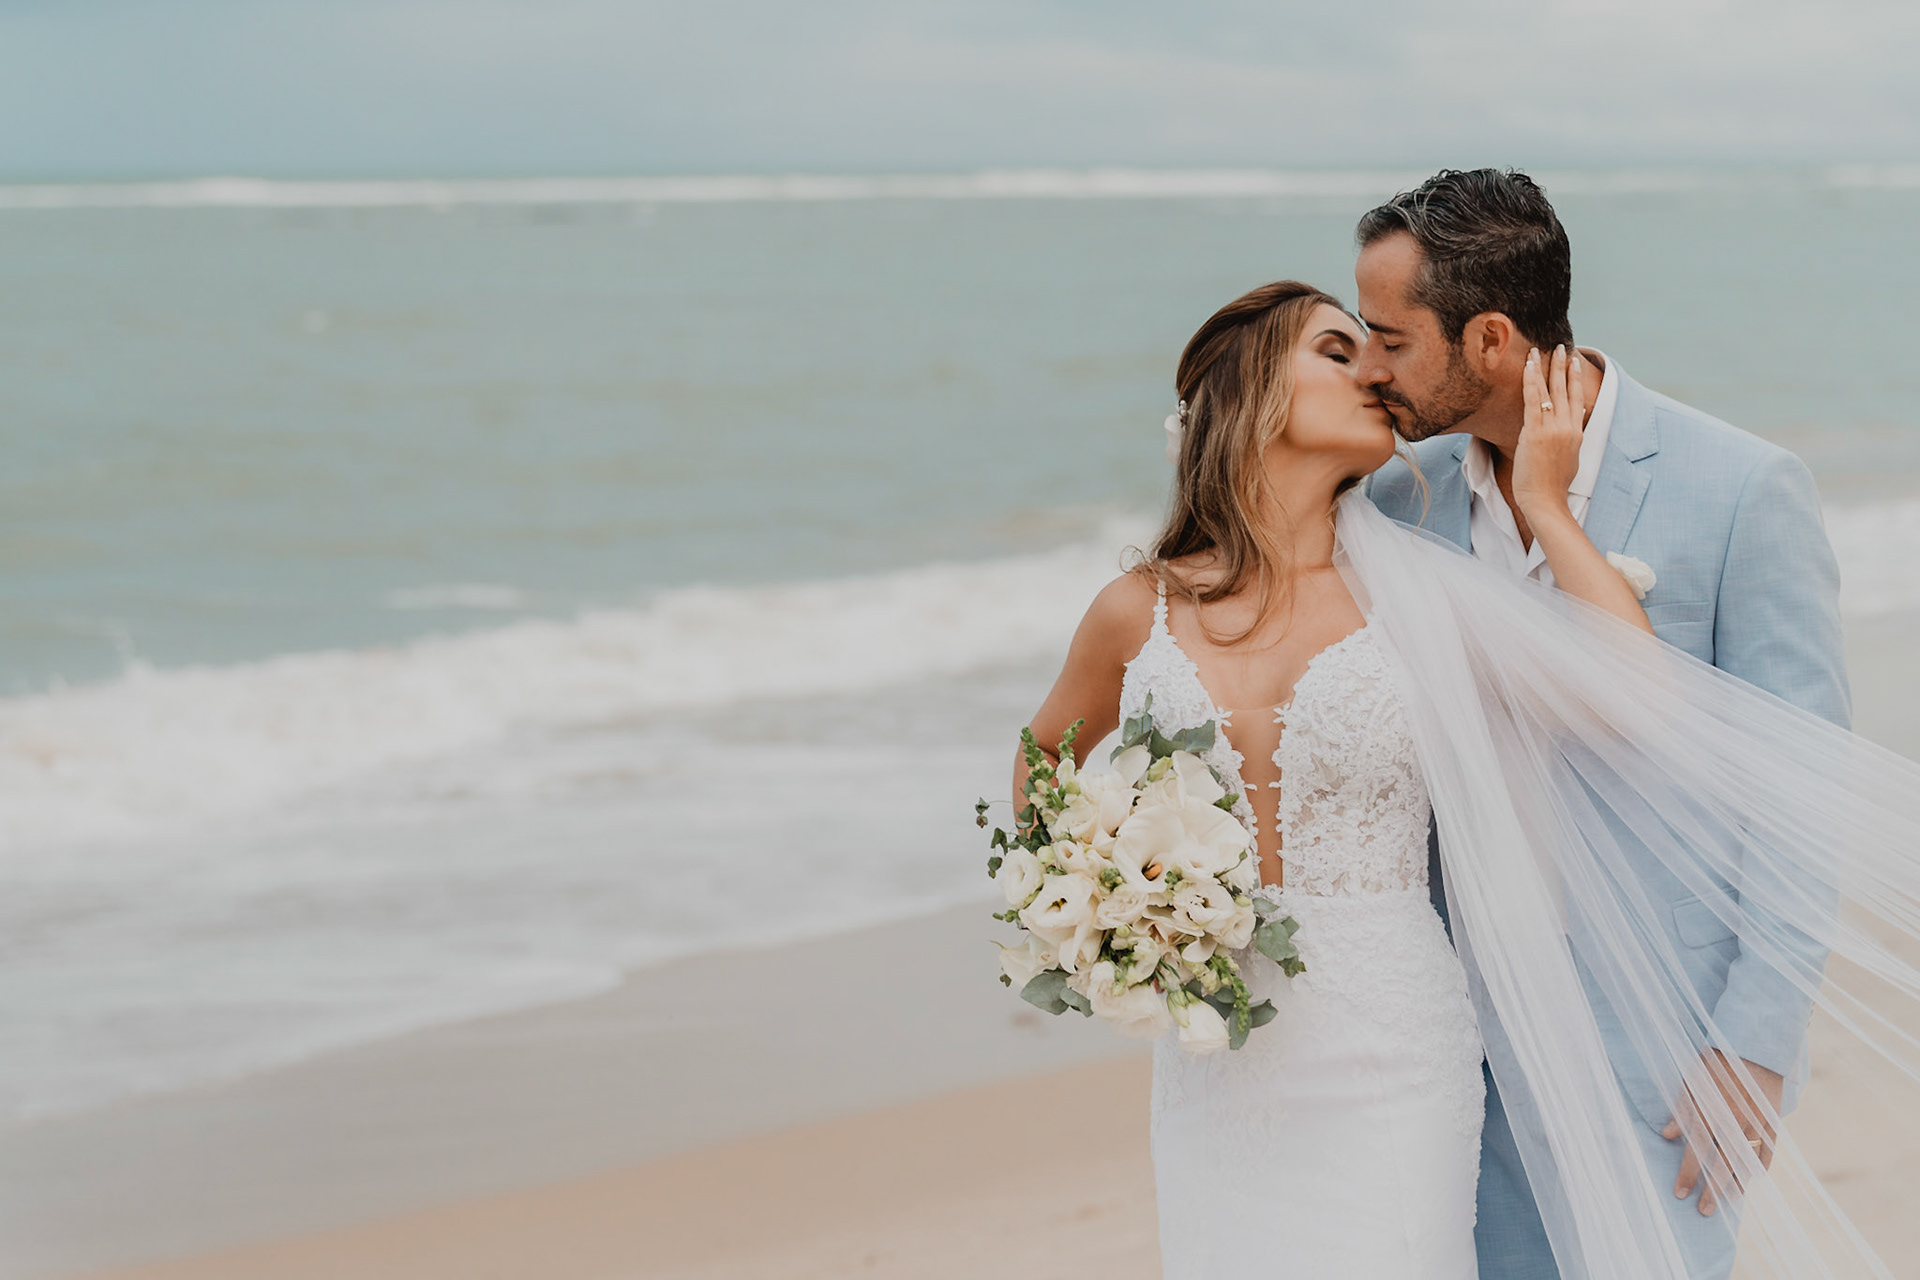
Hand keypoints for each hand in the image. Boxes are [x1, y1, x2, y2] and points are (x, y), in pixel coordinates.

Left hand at [1511, 345, 1585, 524]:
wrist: (1545, 499)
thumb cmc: (1552, 484)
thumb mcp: (1568, 458)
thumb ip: (1567, 440)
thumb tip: (1563, 432)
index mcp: (1577, 432)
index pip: (1577, 398)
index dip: (1575, 379)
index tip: (1574, 362)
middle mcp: (1568, 426)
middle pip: (1565, 389)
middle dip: (1562, 366)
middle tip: (1560, 347)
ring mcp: (1552, 428)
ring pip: (1549, 390)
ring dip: (1544, 367)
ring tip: (1539, 350)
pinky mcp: (1535, 432)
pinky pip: (1532, 400)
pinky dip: (1530, 381)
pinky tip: (1527, 366)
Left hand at [1662, 1050, 1783, 1215]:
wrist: (1754, 1048)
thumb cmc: (1716, 1062)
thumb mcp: (1691, 1081)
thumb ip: (1680, 1110)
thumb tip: (1666, 1135)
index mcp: (1709, 1112)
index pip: (1696, 1152)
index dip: (1688, 1175)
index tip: (1680, 1194)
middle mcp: (1732, 1122)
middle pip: (1721, 1165)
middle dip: (1712, 1191)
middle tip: (1703, 1211)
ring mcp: (1755, 1124)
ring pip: (1745, 1163)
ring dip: (1735, 1185)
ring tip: (1728, 1203)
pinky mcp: (1772, 1123)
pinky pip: (1767, 1151)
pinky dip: (1760, 1166)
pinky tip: (1752, 1180)